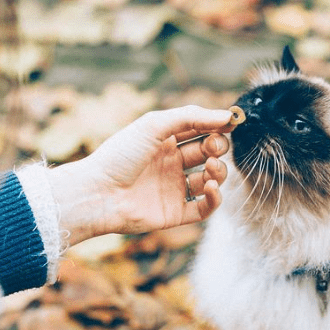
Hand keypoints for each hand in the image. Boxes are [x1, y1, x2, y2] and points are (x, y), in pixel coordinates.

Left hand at [47, 105, 233, 245]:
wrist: (98, 193)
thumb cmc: (120, 155)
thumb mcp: (154, 125)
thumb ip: (191, 117)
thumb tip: (227, 116)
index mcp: (164, 141)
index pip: (199, 130)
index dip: (216, 126)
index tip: (231, 122)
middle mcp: (170, 164)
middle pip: (208, 153)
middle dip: (217, 147)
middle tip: (212, 148)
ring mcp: (173, 189)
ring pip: (211, 179)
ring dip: (219, 171)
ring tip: (210, 168)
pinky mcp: (175, 213)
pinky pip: (205, 207)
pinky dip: (215, 198)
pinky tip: (211, 187)